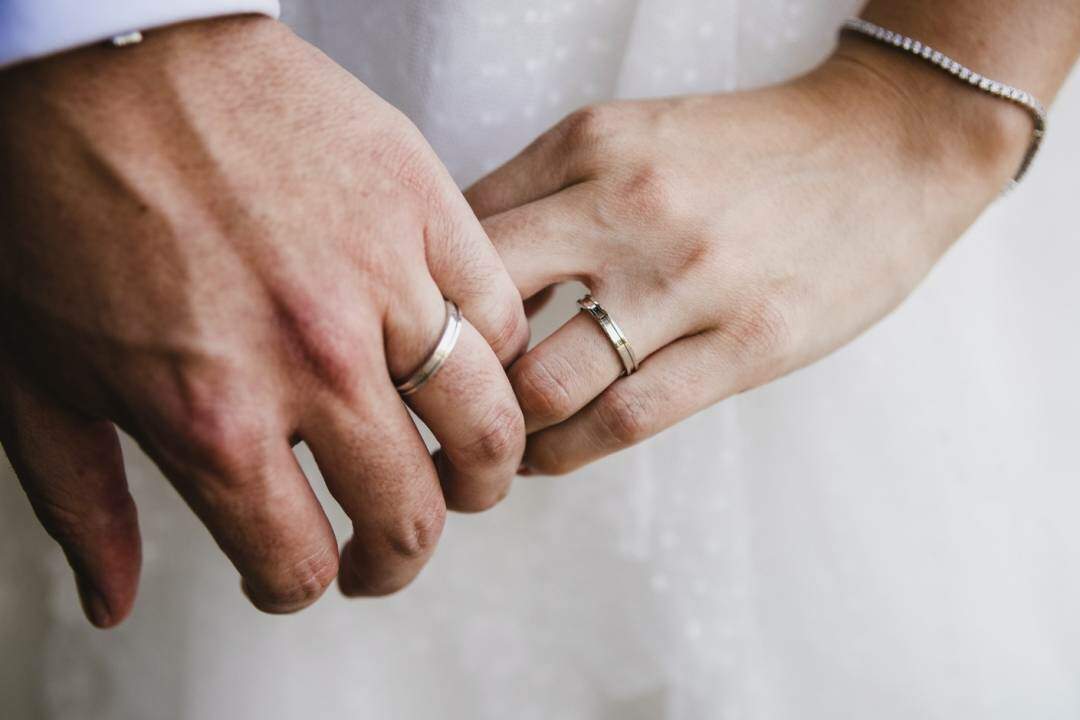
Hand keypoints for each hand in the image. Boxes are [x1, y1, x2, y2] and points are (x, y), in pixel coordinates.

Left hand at [0, 16, 527, 625]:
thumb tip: (116, 599)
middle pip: (409, 513)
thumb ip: (84, 504)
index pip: (296, 559)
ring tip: (461, 474)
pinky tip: (463, 363)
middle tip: (385, 550)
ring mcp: (382, 280)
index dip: (298, 584)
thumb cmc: (54, 199)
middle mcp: (314, 361)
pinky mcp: (422, 206)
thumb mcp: (35, 378)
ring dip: (480, 471)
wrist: (97, 53)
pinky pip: (500, 312)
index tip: (298, 571)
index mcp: (212, 416)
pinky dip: (495, 356)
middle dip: (397, 556)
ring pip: (488, 421)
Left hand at [469, 38, 1030, 474]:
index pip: (459, 238)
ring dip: (498, 432)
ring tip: (483, 448)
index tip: (405, 349)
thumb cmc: (740, 153)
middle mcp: (628, 207)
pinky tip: (545, 456)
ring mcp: (690, 279)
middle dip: (434, 379)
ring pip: (547, 384)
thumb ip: (543, 194)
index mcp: (589, 147)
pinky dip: (565, 452)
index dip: (418, 306)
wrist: (883, 148)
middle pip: (483, 314)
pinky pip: (624, 419)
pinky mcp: (749, 342)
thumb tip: (459, 279)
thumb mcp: (630, 137)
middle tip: (418, 417)